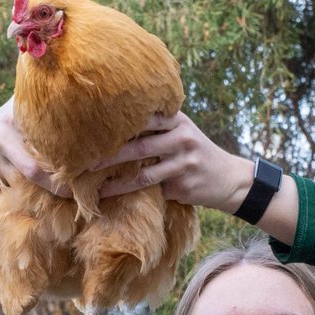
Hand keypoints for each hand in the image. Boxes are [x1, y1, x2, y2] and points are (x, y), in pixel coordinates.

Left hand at [91, 112, 253, 212]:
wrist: (229, 179)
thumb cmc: (195, 152)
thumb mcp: (182, 131)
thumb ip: (157, 126)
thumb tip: (113, 125)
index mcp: (177, 120)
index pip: (143, 118)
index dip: (117, 124)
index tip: (91, 130)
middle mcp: (181, 138)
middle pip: (139, 146)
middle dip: (110, 155)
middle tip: (85, 161)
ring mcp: (183, 163)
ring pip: (143, 174)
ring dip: (116, 182)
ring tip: (95, 186)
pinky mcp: (183, 186)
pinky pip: (152, 190)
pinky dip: (131, 194)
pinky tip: (114, 196)